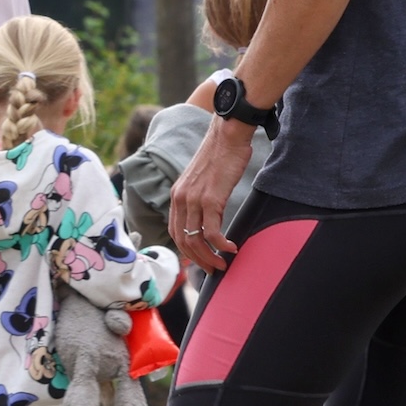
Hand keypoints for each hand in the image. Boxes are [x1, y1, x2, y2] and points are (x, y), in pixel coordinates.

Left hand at [171, 116, 254, 273]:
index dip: (185, 250)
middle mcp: (180, 199)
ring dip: (209, 257)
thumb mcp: (202, 180)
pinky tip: (231, 249)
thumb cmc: (221, 156)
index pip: (174, 232)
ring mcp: (194, 200)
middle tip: (212, 270)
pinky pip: (212, 231)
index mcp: (176, 196)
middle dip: (197, 260)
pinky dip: (221, 244)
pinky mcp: (210, 199)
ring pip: (195, 239)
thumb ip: (199, 198)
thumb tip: (208, 216)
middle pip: (183, 240)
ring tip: (222, 264)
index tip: (198, 260)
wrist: (227, 135)